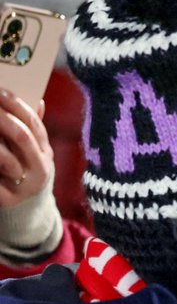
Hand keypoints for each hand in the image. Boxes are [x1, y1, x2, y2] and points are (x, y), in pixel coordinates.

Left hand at [0, 90, 52, 208]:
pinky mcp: (6, 199)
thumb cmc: (25, 174)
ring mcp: (24, 185)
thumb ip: (34, 130)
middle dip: (2, 117)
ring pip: (5, 158)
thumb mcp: (35, 153)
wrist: (27, 213)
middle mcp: (39, 168)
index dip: (16, 105)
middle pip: (22, 137)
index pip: (35, 124)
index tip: (0, 90)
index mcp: (45, 153)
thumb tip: (39, 101)